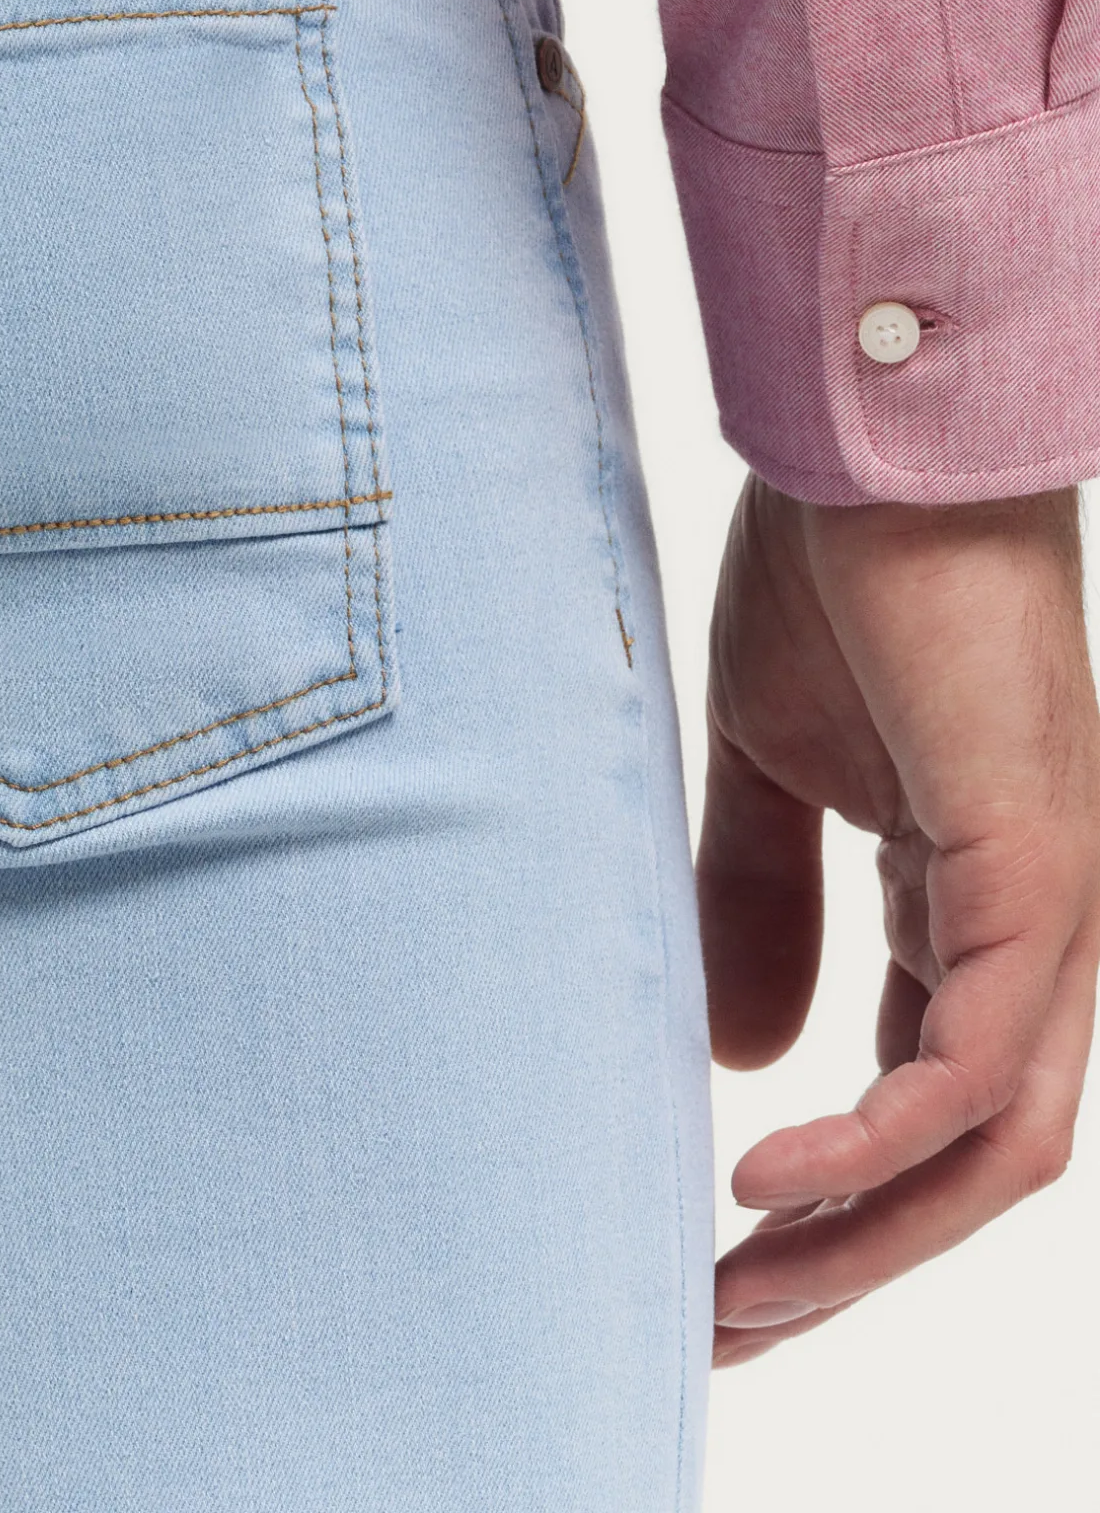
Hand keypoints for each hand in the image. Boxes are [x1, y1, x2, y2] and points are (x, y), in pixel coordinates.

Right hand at [699, 478, 1099, 1366]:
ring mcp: (1056, 905)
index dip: (835, 1200)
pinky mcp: (1039, 865)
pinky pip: (979, 1061)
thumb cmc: (832, 579)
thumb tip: (747, 1061)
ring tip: (741, 1293)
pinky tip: (770, 1175)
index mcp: (976, 904)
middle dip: (849, 1265)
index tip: (718, 1258)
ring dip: (866, 1241)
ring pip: (1000, 1149)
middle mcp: (1042, 928)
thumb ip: (758, 903)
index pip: (926, 1100)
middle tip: (721, 1329)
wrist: (875, 443)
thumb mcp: (766, 768)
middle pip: (975, 1164)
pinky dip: (878, 1142)